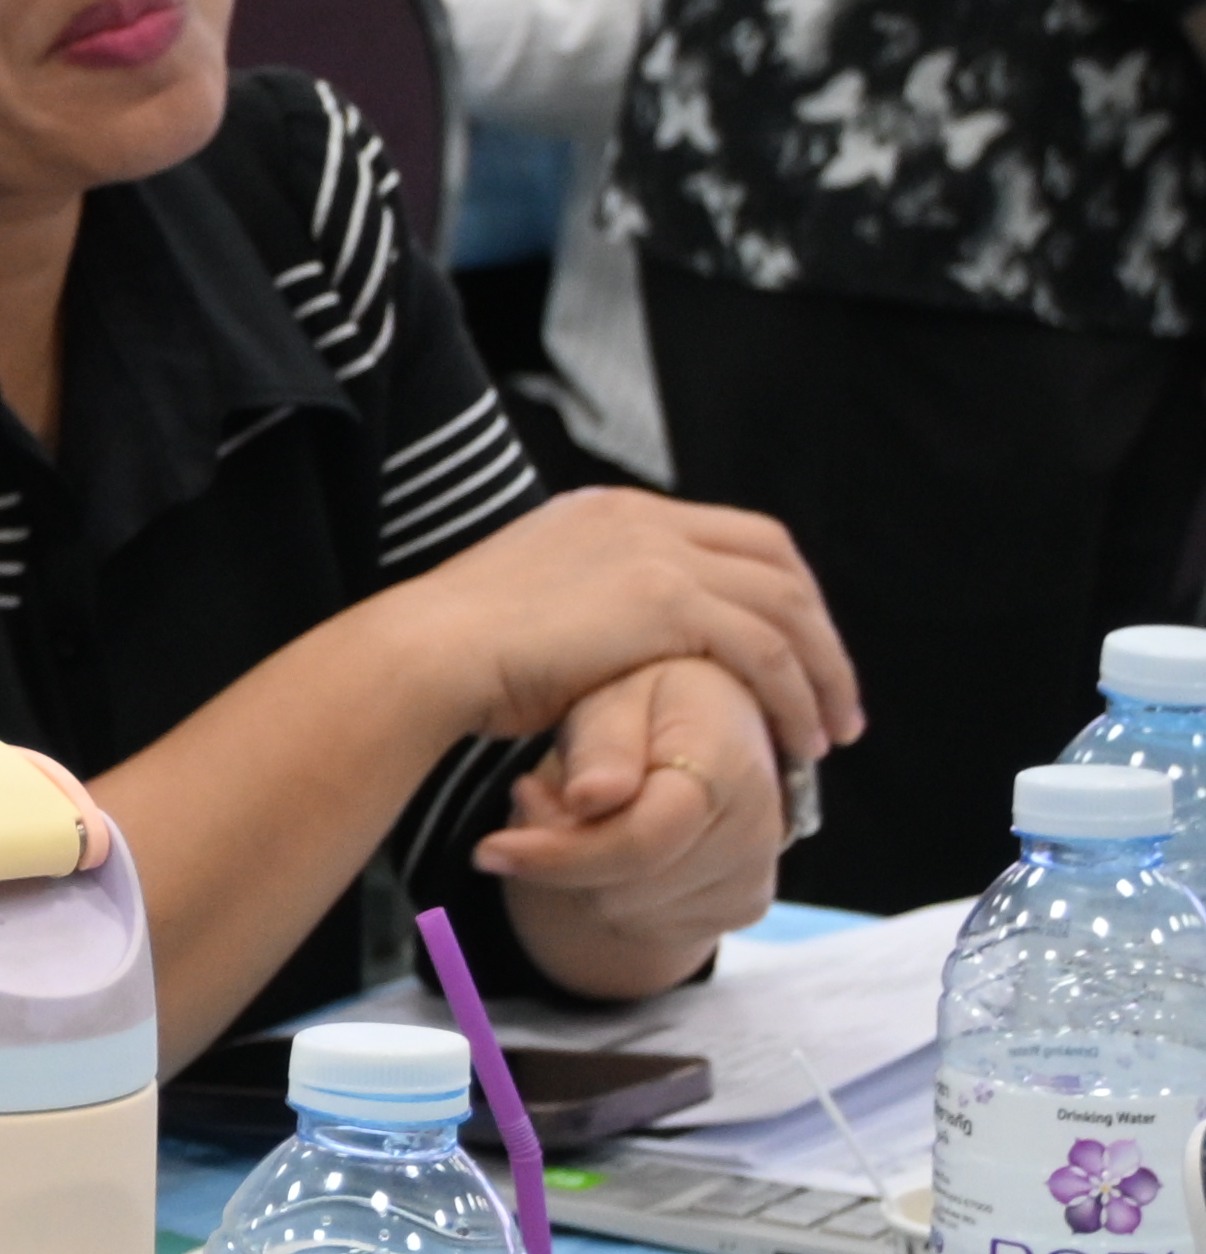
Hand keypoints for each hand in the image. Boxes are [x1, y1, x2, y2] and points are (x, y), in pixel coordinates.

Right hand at [380, 488, 858, 772]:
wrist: (422, 655)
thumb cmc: (452, 654)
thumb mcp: (528, 606)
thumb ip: (581, 606)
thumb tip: (601, 643)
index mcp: (611, 511)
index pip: (729, 535)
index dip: (776, 592)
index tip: (790, 649)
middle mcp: (642, 518)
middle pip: (776, 559)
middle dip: (817, 629)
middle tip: (830, 692)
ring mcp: (658, 553)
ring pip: (786, 606)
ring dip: (823, 672)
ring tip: (829, 732)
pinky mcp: (668, 602)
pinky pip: (767, 650)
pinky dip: (798, 696)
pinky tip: (800, 741)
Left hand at [483, 652, 784, 973]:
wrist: (714, 724)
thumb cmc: (654, 700)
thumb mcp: (617, 695)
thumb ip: (605, 744)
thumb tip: (591, 797)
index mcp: (730, 764)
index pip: (642, 840)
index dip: (560, 854)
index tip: (490, 851)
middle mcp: (759, 827)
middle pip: (628, 885)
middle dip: (565, 854)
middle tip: (542, 798)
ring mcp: (755, 873)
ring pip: (629, 912)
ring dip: (585, 873)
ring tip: (582, 810)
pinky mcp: (743, 905)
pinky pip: (652, 928)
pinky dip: (615, 892)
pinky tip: (615, 839)